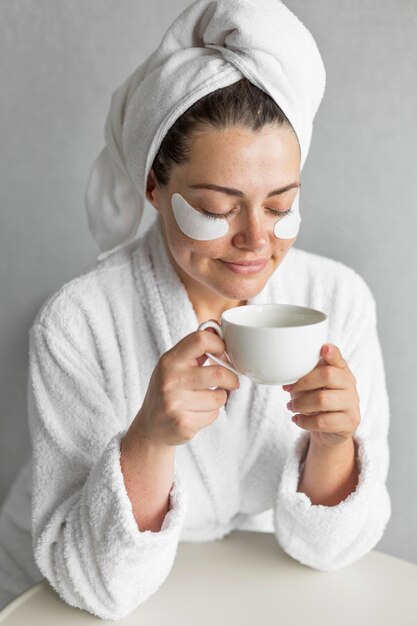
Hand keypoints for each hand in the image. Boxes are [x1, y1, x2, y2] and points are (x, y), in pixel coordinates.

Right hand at [131, 328, 239, 446]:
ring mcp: (175, 403)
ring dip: (220, 398)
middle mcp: (170, 380)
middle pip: (218, 373)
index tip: (223, 353)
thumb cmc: (167, 391)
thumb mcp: (173, 366)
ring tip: (206, 399)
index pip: (200, 340)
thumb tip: (217, 326)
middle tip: (232, 382)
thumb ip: (194, 349)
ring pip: (219, 397)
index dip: (219, 344)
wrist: (150, 428)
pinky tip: (197, 413)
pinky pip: (213, 415)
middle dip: (231, 379)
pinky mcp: (183, 423)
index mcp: (169, 360)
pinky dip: (211, 414)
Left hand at [283, 344, 360, 447]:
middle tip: (288, 390)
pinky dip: (304, 421)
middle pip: (327, 375)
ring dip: (301, 404)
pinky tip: (297, 419)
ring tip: (292, 406)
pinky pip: (322, 422)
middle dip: (302, 383)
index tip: (324, 348)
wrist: (328, 430)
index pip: (338, 359)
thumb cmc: (316, 401)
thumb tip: (288, 370)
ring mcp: (352, 404)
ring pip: (322, 400)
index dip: (332, 354)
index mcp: (341, 370)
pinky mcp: (349, 423)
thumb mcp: (309, 385)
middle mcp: (350, 384)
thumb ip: (305, 374)